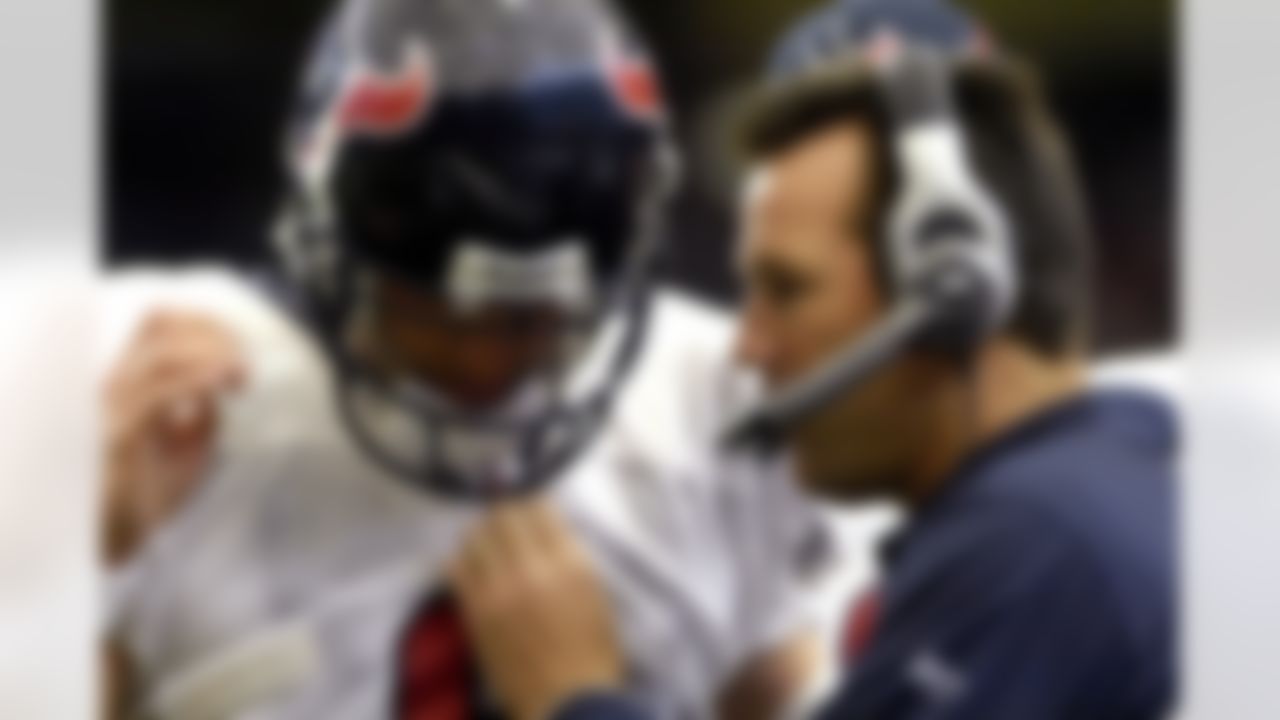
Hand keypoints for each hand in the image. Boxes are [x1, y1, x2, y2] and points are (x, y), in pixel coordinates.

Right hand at [102, 309, 244, 566]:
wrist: (119, 541)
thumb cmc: (151, 495)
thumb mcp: (191, 447)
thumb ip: (205, 414)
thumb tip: (221, 388)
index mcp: (131, 381)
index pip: (161, 322)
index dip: (206, 324)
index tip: (241, 349)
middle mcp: (117, 384)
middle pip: (161, 324)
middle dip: (212, 333)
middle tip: (245, 364)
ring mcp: (115, 406)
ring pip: (161, 352)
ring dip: (209, 355)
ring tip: (240, 376)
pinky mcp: (120, 434)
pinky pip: (158, 393)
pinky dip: (196, 381)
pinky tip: (221, 385)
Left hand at [449, 501, 624, 719]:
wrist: (567, 700)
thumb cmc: (593, 649)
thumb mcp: (595, 593)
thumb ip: (570, 557)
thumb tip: (544, 529)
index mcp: (569, 563)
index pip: (539, 510)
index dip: (531, 505)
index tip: (529, 511)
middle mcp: (531, 569)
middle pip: (503, 518)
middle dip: (504, 515)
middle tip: (505, 523)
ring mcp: (498, 590)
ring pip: (475, 537)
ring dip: (480, 533)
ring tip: (485, 542)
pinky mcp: (474, 612)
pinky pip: (455, 569)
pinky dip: (459, 559)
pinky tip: (466, 564)